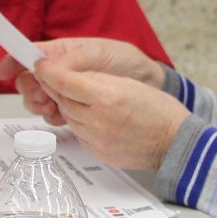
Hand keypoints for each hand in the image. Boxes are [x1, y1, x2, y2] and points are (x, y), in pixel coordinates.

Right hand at [0, 37, 164, 124]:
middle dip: (29, 90)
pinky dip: (54, 117)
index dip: (14, 61)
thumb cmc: (126, 61)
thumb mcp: (101, 53)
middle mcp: (60, 71)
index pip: (30, 54)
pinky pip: (55, 113)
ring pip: (39, 99)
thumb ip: (73, 61)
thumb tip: (47, 68)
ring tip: (52, 108)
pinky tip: (61, 118)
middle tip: (41, 99)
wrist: (149, 84)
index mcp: (62, 52)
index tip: (4, 72)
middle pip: (30, 80)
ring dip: (40, 105)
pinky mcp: (75, 107)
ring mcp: (66, 90)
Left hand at [28, 59, 189, 170]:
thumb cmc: (159, 110)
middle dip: (58, 89)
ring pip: (68, 117)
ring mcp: (97, 139)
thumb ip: (97, 79)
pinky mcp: (98, 152)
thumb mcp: (129, 84)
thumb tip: (71, 76)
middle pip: (63, 100)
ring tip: (84, 99)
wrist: (175, 142)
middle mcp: (99, 120)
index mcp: (108, 97)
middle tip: (57, 79)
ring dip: (70, 106)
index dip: (49, 72)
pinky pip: (79, 133)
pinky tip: (93, 117)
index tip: (41, 65)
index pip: (65, 82)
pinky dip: (80, 123)